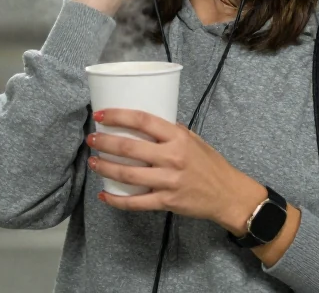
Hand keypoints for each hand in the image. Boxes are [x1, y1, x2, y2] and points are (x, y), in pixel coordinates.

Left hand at [86, 109, 264, 233]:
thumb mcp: (194, 139)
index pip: (142, 121)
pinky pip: (136, 203)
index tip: (100, 115)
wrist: (227, 194)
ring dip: (105, 168)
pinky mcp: (166, 201)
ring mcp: (168, 181)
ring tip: (93, 162)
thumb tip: (145, 123)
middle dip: (104, 142)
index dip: (118, 116)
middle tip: (91, 139)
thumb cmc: (210, 164)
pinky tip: (104, 194)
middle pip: (129, 148)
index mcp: (177, 137)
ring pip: (128, 175)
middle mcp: (172, 157)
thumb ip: (171, 131)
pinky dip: (116, 200)